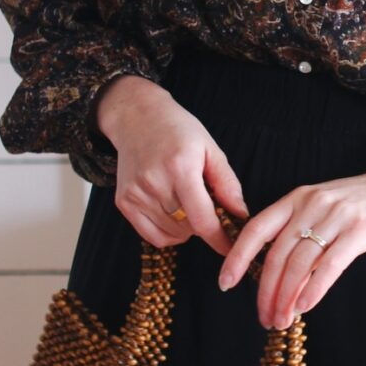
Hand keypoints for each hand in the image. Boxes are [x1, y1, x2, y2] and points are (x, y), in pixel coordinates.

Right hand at [93, 73, 248, 257]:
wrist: (137, 118)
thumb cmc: (178, 131)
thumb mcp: (210, 149)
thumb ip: (227, 183)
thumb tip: (241, 214)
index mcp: (180, 168)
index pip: (203, 220)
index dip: (220, 240)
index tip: (233, 247)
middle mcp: (154, 183)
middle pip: (189, 229)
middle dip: (205, 225)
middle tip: (208, 206)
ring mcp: (135, 194)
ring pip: (172, 235)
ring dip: (187, 229)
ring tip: (187, 202)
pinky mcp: (124, 202)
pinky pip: (153, 236)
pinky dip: (168, 233)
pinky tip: (173, 213)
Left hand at [216, 169, 365, 327]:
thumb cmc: (361, 204)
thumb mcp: (323, 207)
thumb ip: (299, 230)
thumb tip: (275, 273)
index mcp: (297, 197)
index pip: (256, 229)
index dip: (237, 258)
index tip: (225, 284)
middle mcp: (312, 204)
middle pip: (278, 254)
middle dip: (266, 291)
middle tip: (265, 318)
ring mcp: (336, 216)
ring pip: (300, 263)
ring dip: (287, 297)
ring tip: (283, 319)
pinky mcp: (360, 230)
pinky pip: (330, 265)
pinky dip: (314, 289)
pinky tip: (304, 307)